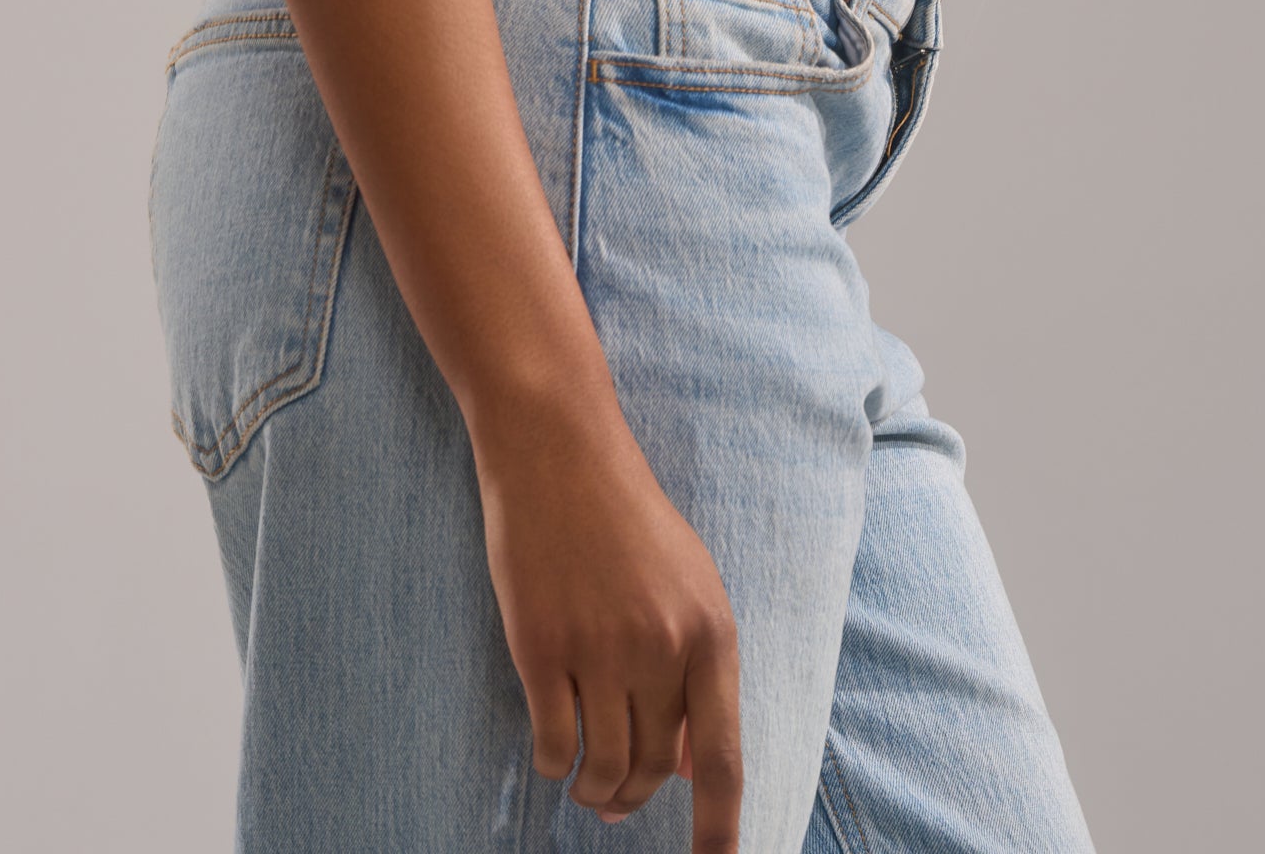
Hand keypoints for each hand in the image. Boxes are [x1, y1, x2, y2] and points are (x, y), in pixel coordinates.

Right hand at [472, 397, 742, 849]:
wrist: (558, 448)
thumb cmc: (625, 516)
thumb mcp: (688, 582)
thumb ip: (695, 666)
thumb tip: (690, 762)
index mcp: (710, 631)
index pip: (723, 758)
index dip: (721, 828)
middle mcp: (661, 647)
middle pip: (656, 767)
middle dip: (637, 796)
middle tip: (615, 800)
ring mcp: (599, 649)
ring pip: (604, 766)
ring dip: (595, 790)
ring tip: (586, 785)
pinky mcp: (540, 647)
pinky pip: (552, 743)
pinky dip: (552, 762)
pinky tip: (551, 753)